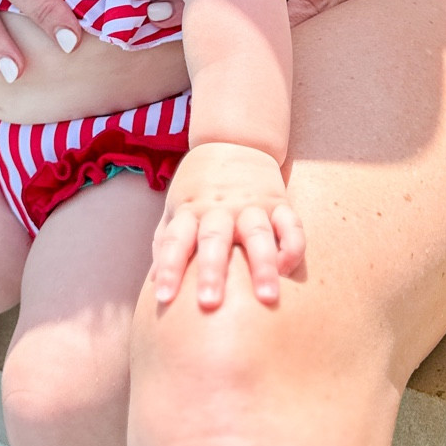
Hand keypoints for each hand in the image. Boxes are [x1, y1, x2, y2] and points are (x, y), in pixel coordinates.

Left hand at [151, 143, 304, 309]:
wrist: (234, 140)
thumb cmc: (199, 187)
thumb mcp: (176, 207)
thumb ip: (165, 243)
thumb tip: (153, 284)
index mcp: (190, 210)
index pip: (174, 240)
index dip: (168, 268)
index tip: (163, 298)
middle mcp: (219, 208)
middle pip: (214, 239)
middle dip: (212, 272)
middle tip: (210, 304)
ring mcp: (251, 205)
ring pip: (257, 235)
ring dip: (262, 266)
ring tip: (266, 297)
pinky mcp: (279, 203)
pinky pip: (291, 225)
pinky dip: (292, 247)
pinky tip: (288, 269)